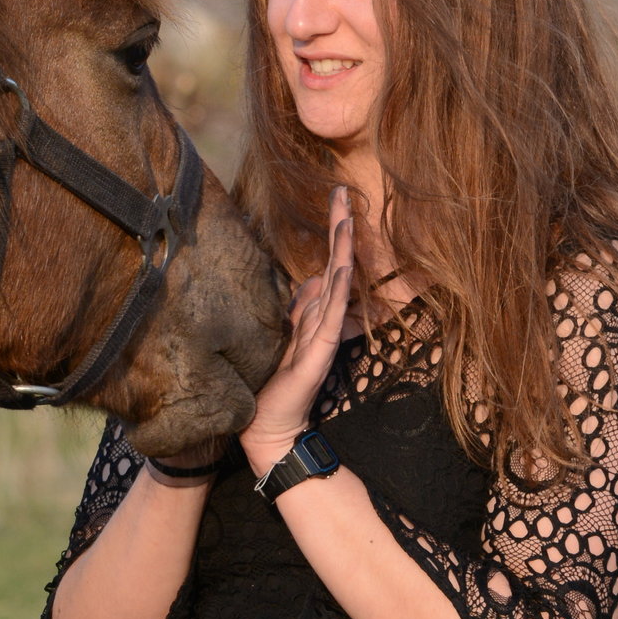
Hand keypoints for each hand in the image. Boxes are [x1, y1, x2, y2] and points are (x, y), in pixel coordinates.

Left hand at [241, 187, 353, 477]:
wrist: (270, 426)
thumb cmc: (274, 385)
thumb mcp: (284, 336)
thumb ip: (300, 309)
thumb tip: (313, 279)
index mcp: (313, 313)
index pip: (327, 263)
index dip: (333, 232)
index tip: (336, 196)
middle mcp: (323, 319)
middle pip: (336, 265)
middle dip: (339, 230)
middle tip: (343, 193)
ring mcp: (323, 336)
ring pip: (336, 286)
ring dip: (341, 253)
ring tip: (347, 222)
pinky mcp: (318, 355)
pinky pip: (330, 319)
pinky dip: (337, 294)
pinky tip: (341, 271)